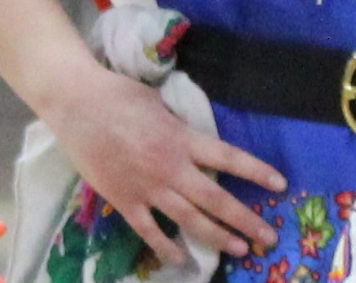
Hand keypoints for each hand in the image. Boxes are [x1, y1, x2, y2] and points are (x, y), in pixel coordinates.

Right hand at [42, 65, 284, 266]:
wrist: (75, 104)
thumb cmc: (118, 95)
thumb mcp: (161, 104)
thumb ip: (181, 126)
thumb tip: (197, 139)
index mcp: (182, 139)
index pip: (229, 158)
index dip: (257, 172)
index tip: (280, 185)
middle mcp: (171, 168)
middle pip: (216, 199)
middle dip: (245, 219)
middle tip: (268, 235)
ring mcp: (147, 188)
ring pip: (189, 220)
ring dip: (217, 236)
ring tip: (240, 248)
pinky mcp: (124, 201)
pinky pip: (150, 231)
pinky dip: (166, 247)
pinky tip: (181, 260)